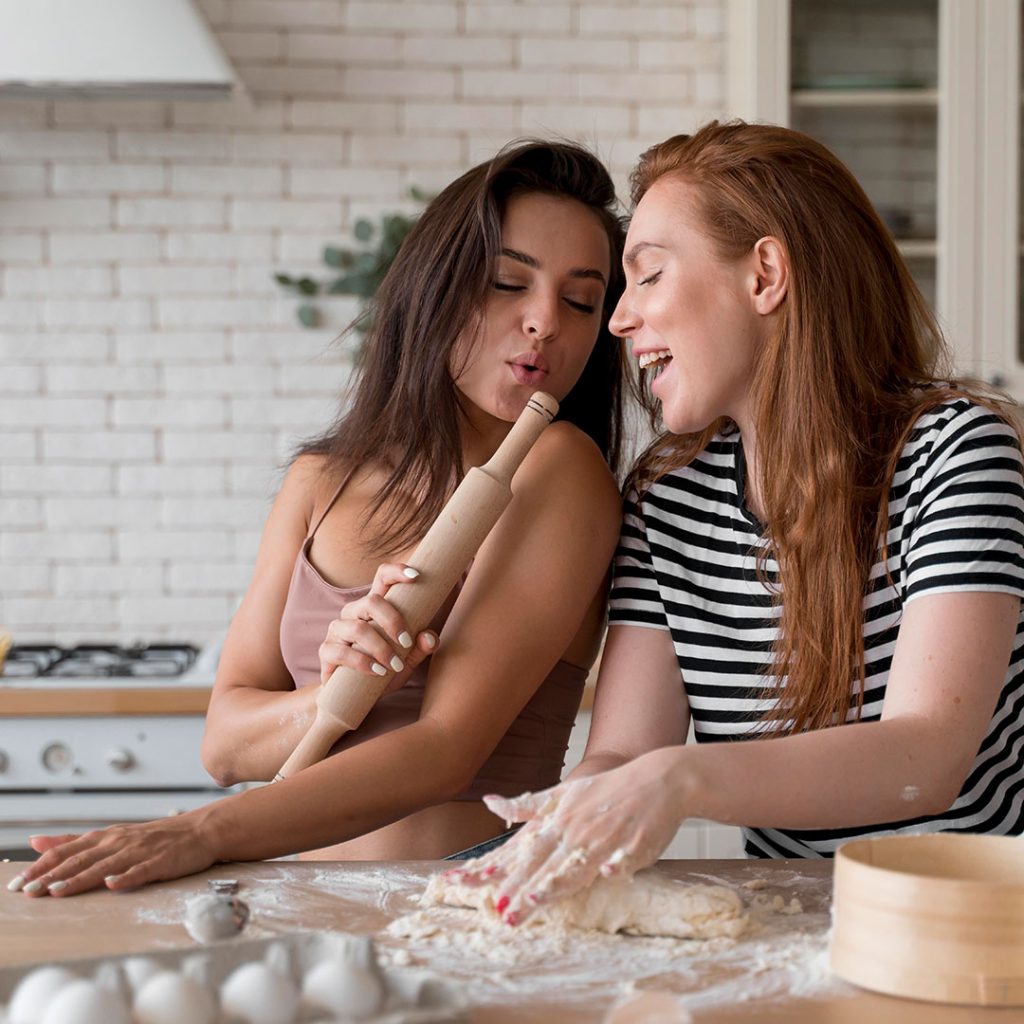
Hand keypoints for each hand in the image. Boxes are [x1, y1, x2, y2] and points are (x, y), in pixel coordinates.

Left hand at [9, 809, 218, 898]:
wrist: (199, 830)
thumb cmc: (155, 837)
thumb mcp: (111, 835)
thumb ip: (73, 841)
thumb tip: (36, 842)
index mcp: (106, 837)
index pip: (67, 850)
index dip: (42, 866)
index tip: (19, 882)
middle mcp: (119, 842)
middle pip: (81, 859)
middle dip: (53, 876)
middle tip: (29, 891)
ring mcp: (140, 851)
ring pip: (106, 866)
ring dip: (80, 879)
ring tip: (59, 891)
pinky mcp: (162, 861)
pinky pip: (142, 870)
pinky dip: (127, 877)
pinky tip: (113, 884)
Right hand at [318, 562, 436, 690]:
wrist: (357, 697)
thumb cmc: (386, 670)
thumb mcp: (408, 660)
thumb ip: (420, 648)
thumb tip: (428, 637)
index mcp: (375, 607)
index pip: (382, 577)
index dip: (397, 572)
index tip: (415, 577)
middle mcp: (354, 613)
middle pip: (372, 601)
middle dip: (393, 621)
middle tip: (407, 642)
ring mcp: (337, 630)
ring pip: (358, 628)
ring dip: (381, 648)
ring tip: (394, 665)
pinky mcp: (326, 651)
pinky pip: (342, 652)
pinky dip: (363, 663)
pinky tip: (378, 672)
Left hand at [451, 748, 686, 925]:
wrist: (655, 779)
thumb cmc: (605, 791)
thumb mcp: (562, 793)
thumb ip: (527, 806)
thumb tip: (490, 803)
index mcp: (557, 820)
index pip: (522, 849)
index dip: (499, 869)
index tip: (477, 886)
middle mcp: (575, 830)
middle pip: (544, 864)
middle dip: (521, 888)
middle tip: (503, 913)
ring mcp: (605, 838)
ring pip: (577, 865)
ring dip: (556, 883)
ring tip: (535, 900)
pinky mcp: (634, 845)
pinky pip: (624, 859)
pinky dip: (616, 867)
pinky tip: (608, 874)